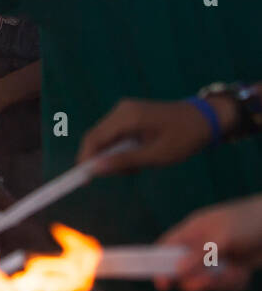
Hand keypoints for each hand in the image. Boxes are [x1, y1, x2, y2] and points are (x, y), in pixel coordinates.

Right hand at [77, 97, 231, 173]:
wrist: (207, 119)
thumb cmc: (186, 137)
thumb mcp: (157, 155)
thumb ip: (124, 162)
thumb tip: (94, 170)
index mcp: (127, 116)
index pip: (94, 139)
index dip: (85, 159)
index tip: (83, 179)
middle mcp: (121, 110)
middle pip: (97, 138)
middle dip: (103, 160)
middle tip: (125, 174)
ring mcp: (124, 111)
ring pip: (106, 139)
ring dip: (115, 156)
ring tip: (138, 166)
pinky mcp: (129, 115)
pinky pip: (115, 135)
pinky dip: (122, 150)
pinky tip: (140, 156)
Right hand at [156, 195, 261, 290]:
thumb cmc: (248, 222)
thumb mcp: (223, 236)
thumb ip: (200, 254)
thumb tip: (177, 271)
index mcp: (191, 232)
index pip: (165, 248)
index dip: (158, 265)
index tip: (162, 285)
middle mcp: (200, 248)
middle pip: (184, 272)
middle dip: (197, 280)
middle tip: (207, 282)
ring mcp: (216, 260)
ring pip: (206, 283)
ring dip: (220, 282)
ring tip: (236, 272)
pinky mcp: (231, 271)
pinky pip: (225, 286)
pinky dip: (234, 283)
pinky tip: (244, 272)